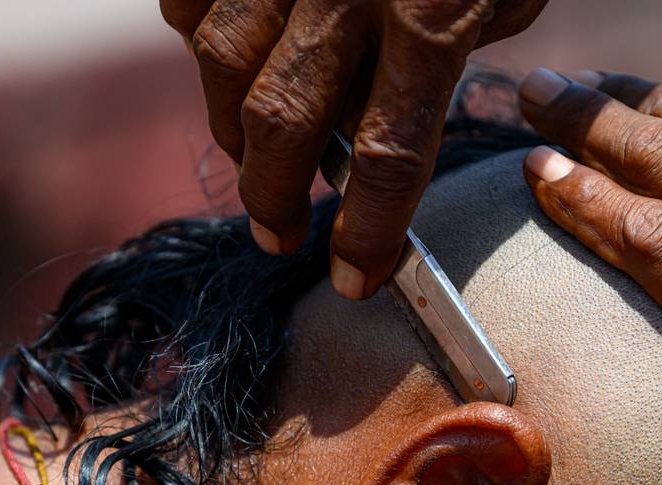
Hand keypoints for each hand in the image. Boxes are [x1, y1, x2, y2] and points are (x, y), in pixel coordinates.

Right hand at [160, 0, 547, 297]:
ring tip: (255, 157)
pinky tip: (228, 59)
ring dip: (232, 126)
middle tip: (280, 232)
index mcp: (431, 13)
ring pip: (223, 60)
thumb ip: (460, 43)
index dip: (366, 233)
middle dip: (276, 197)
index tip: (355, 280)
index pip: (387, 157)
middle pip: (285, 125)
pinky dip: (201, 35)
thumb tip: (395, 103)